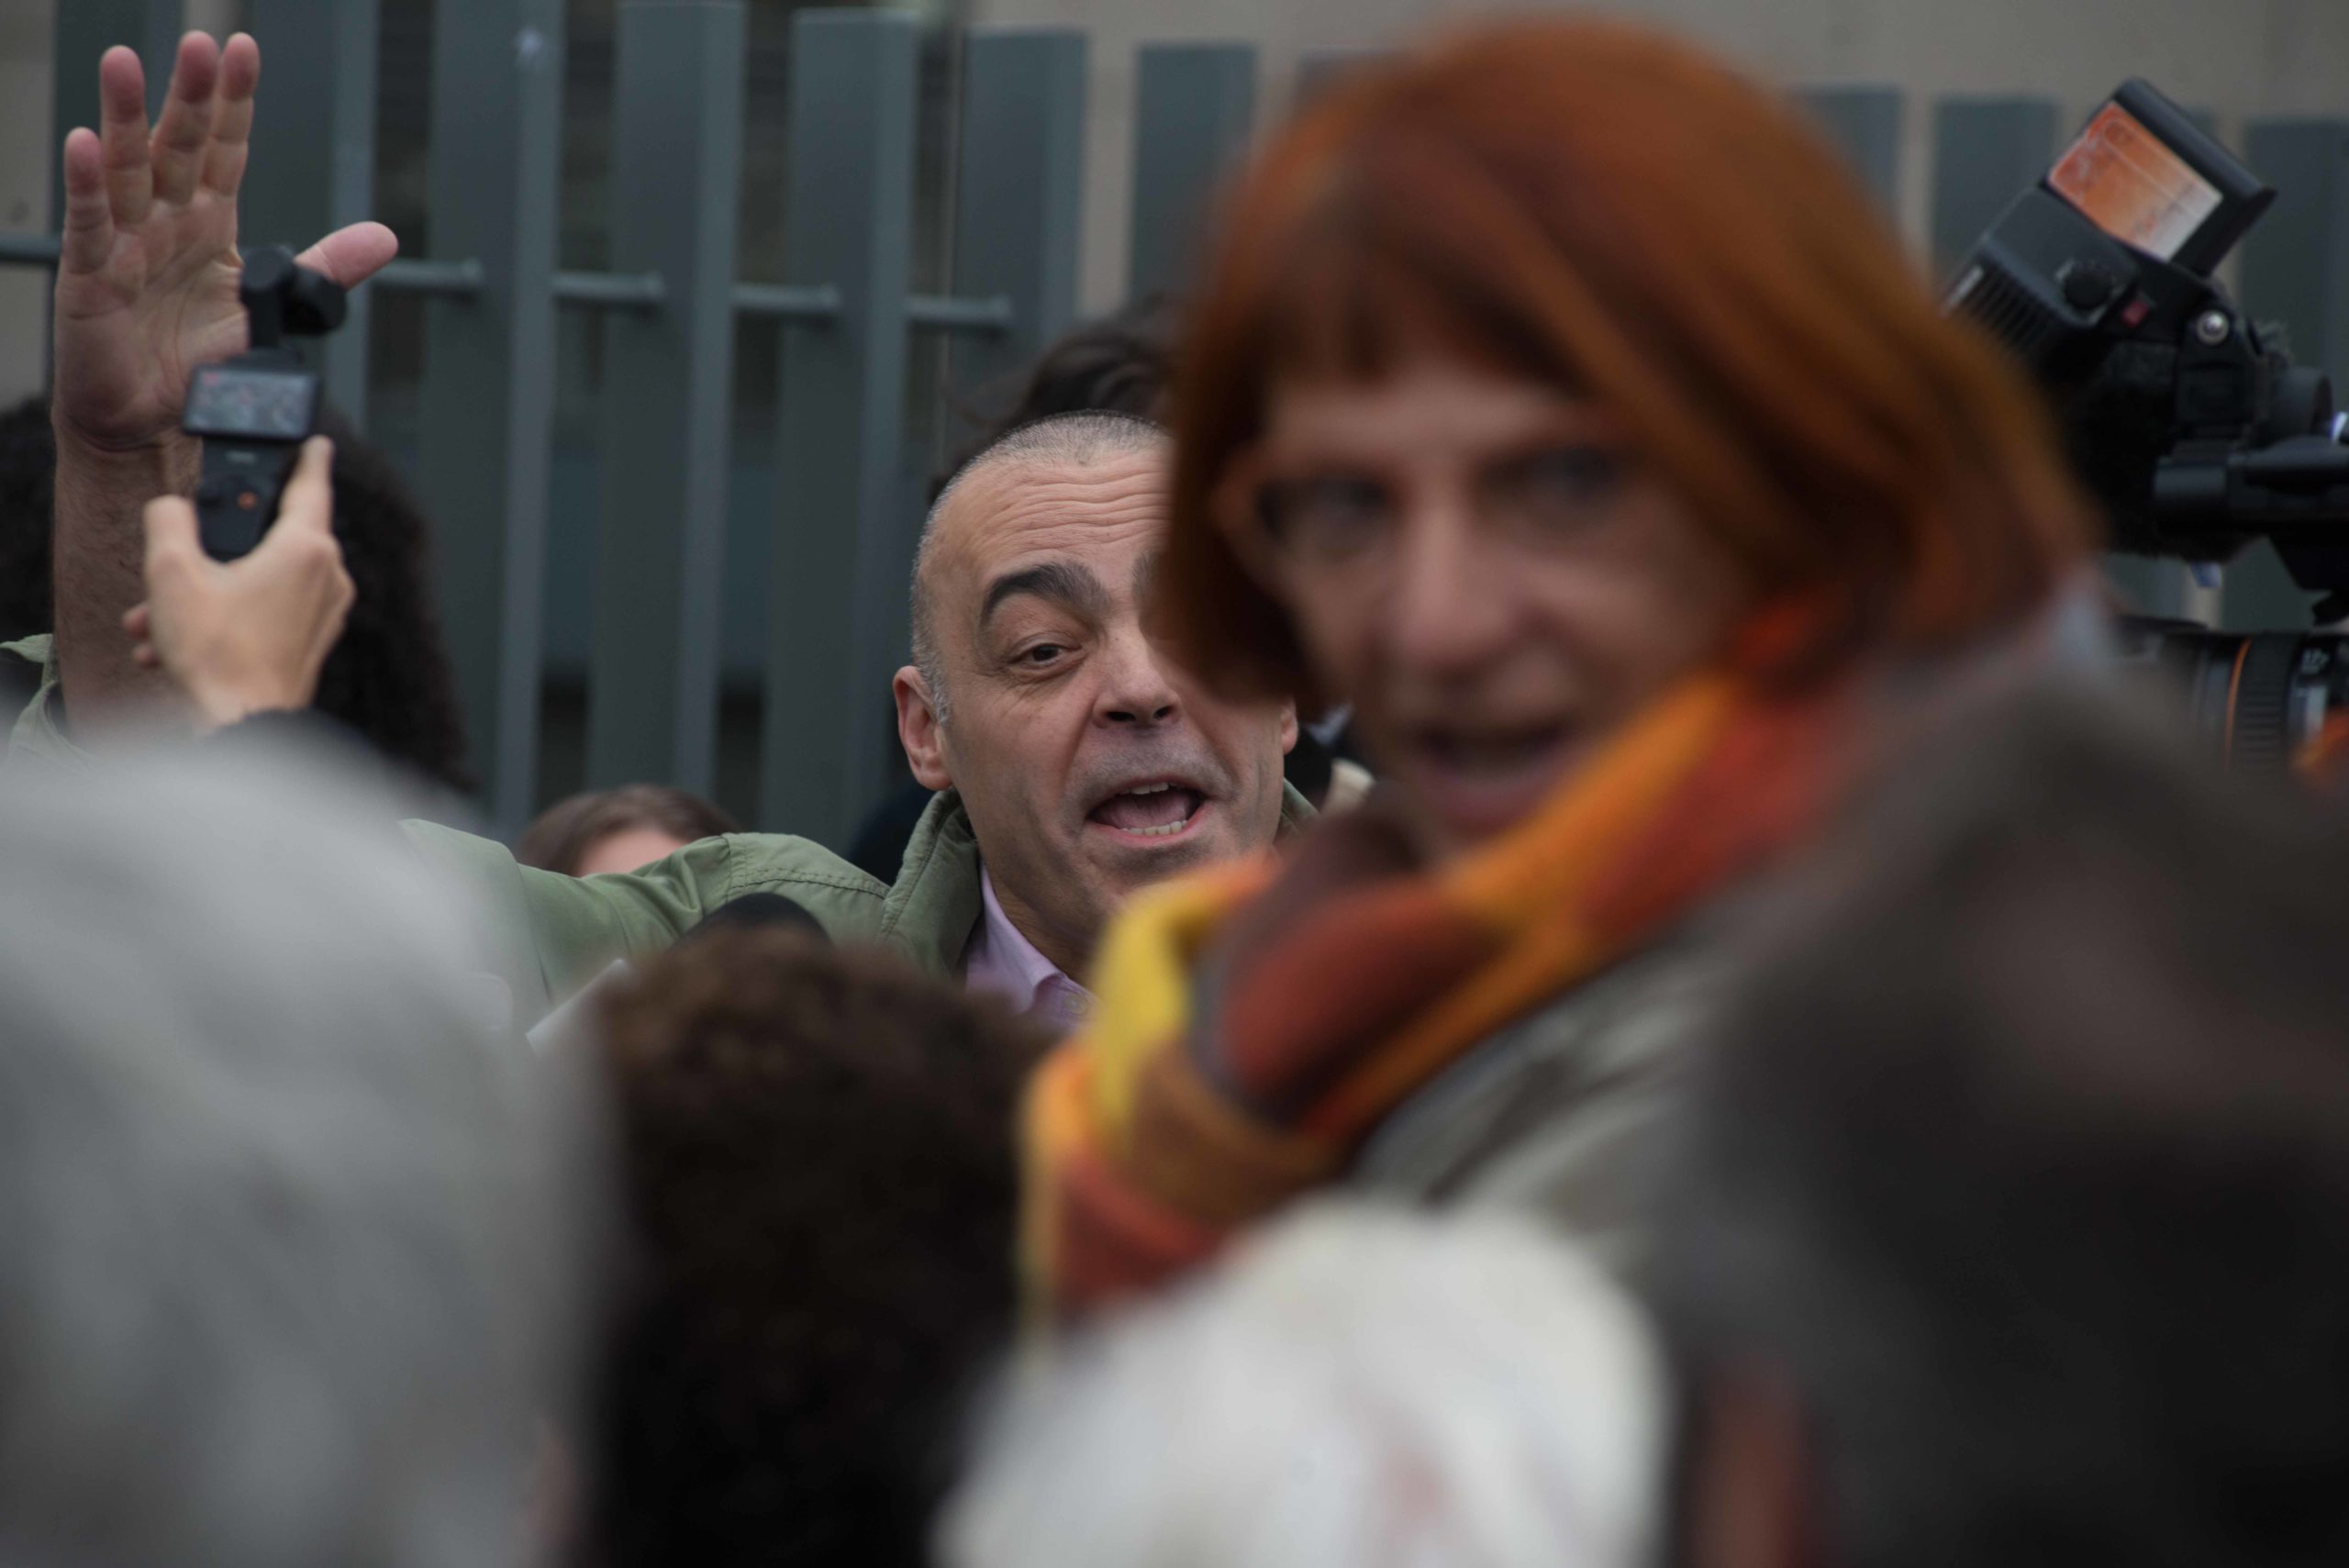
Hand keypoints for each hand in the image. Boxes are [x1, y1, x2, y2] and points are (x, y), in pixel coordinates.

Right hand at [53, 32, 397, 458]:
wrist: (153, 421)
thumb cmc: (200, 362)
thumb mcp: (268, 310)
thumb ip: (324, 271)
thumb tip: (384, 238)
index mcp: (209, 223)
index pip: (224, 150)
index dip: (233, 103)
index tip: (242, 52)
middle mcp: (165, 221)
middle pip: (177, 145)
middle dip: (189, 95)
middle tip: (199, 44)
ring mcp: (124, 242)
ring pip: (126, 168)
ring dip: (125, 115)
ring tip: (124, 63)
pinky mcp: (90, 274)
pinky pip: (90, 221)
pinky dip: (88, 183)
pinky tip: (86, 142)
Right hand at [126, 437, 352, 731]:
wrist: (240, 727)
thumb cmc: (217, 655)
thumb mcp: (171, 574)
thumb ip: (169, 522)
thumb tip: (172, 509)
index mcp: (307, 548)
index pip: (311, 484)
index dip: (308, 456)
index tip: (316, 440)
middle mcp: (328, 576)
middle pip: (267, 536)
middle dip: (208, 552)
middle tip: (171, 562)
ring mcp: (325, 612)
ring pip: (254, 581)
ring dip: (201, 595)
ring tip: (154, 620)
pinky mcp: (312, 641)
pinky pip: (262, 613)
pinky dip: (219, 620)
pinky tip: (171, 646)